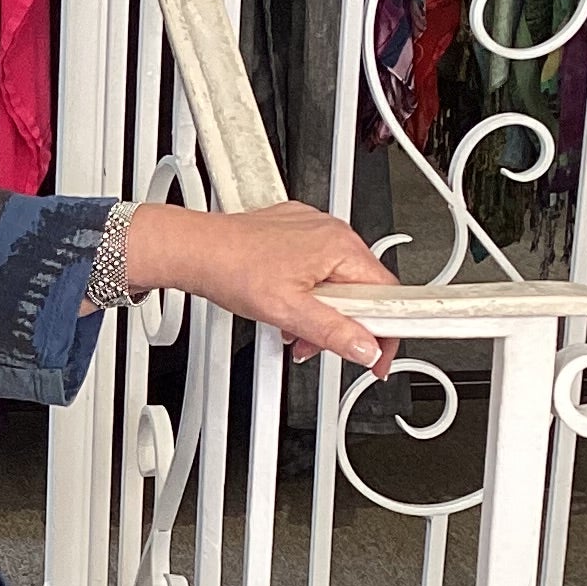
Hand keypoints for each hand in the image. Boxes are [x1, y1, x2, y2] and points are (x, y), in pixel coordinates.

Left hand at [119, 199, 400, 379]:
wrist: (197, 251)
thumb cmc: (232, 268)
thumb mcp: (287, 311)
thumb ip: (332, 332)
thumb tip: (364, 347)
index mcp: (340, 247)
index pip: (389, 294)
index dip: (388, 330)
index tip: (380, 355)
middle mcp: (333, 232)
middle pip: (364, 290)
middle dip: (345, 325)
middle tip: (320, 344)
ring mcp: (315, 230)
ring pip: (339, 282)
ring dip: (323, 313)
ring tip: (294, 328)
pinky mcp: (297, 234)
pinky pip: (319, 268)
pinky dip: (309, 294)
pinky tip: (288, 306)